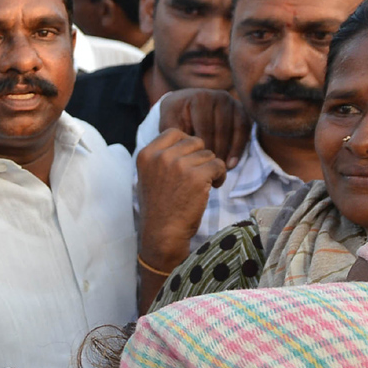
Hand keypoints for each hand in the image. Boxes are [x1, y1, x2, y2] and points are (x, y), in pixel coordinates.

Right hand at [137, 128, 226, 273]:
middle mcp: (161, 157)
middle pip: (194, 141)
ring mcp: (179, 166)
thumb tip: (186, 140)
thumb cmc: (159, 208)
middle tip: (198, 175)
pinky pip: (219, 165)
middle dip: (200, 157)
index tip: (187, 161)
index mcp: (146, 154)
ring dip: (210, 168)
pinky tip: (213, 188)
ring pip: (209, 154)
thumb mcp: (149, 177)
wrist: (163, 235)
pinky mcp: (197, 177)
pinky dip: (220, 176)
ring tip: (204, 185)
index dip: (186, 145)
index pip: (174, 132)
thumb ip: (161, 157)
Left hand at [157, 88, 249, 168]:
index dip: (203, 149)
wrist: (185, 103)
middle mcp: (217, 96)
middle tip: (211, 171)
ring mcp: (231, 101)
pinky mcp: (241, 108)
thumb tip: (182, 152)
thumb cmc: (176, 118)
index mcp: (199, 98)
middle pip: (221, 129)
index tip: (199, 166)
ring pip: (235, 129)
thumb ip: (174, 135)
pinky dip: (239, 148)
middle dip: (216, 152)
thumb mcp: (170, 124)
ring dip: (229, 152)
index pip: (204, 127)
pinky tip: (232, 164)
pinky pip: (244, 129)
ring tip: (222, 170)